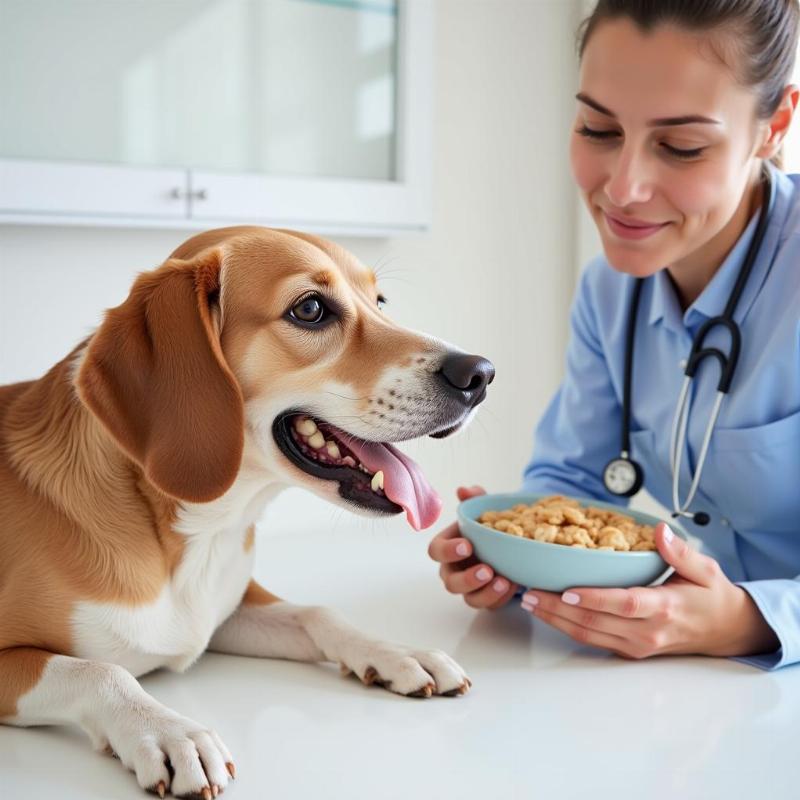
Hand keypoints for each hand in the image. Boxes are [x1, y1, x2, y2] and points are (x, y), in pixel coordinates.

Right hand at [427, 486, 519, 609]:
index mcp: (446, 547)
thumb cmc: (488, 524)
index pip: (436, 551)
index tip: (467, 545)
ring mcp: (470, 588)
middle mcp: (453, 570)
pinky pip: (490, 605)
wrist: (509, 538)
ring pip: (470, 599)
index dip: (448, 551)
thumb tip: (464, 490)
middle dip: (468, 579)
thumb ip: (474, 498)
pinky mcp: (487, 598)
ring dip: (486, 593)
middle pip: (450, 583)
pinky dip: (501, 598)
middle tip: (487, 569)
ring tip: (505, 582)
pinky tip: (515, 585)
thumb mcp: (483, 507)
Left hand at [520, 523, 779, 658]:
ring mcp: (637, 645)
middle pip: (596, 622)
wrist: (726, 631)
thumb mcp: (705, 569)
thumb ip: (679, 551)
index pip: (624, 604)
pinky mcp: (630, 650)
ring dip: (556, 620)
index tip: (567, 589)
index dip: (594, 599)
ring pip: (589, 635)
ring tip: (529, 601)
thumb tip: (660, 530)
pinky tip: (548, 612)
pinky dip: (568, 627)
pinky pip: (594, 639)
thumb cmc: (712, 596)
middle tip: (529, 593)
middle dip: (559, 609)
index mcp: (664, 607)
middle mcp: (647, 631)